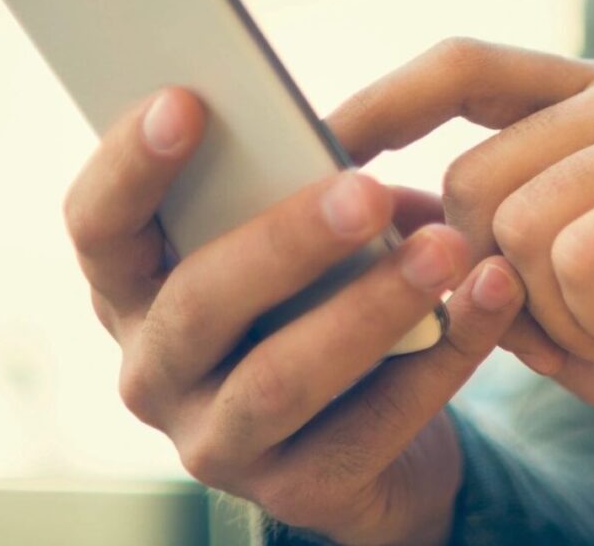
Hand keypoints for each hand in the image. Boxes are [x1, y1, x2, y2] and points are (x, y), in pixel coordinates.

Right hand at [64, 87, 528, 545]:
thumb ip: (297, 192)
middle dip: (284, 240)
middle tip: (367, 188)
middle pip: (199, 303)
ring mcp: (219, 442)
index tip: (187, 100)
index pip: (99, 227)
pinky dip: (444, 353)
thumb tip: (347, 140)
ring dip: (371, 306)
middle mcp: (156, 371)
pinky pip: (375, 423)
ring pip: (281, 379)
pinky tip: (493, 295)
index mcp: (138, 290)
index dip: (130, 165)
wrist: (377, 443)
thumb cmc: (323, 299)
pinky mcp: (299, 493)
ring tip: (446, 249)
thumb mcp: (296, 244)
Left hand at [335, 39, 593, 518]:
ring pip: (520, 227)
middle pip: (473, 178)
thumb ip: (467, 236)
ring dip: (561, 316)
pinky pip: (579, 259)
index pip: (467, 66)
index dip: (384, 103)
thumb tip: (356, 203)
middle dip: (507, 283)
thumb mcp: (540, 287)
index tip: (316, 145)